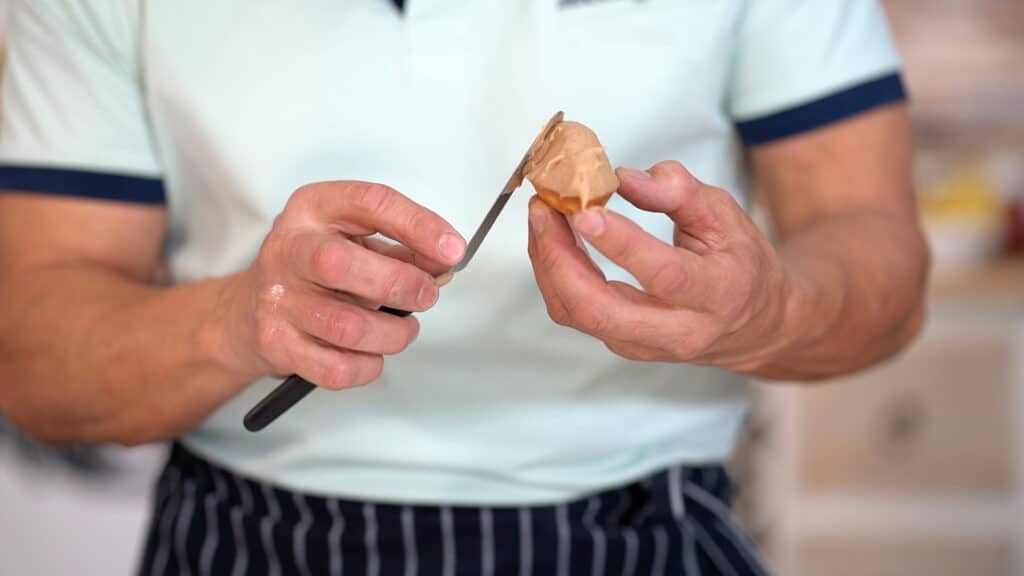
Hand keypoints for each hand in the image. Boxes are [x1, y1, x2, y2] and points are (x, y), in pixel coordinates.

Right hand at [217, 181, 465, 388]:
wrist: (245, 311)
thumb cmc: (312, 270)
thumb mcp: (353, 239)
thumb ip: (402, 246)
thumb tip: (446, 257)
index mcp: (312, 209)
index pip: (369, 203)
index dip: (418, 225)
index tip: (452, 249)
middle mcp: (288, 249)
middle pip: (341, 264)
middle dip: (399, 284)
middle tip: (426, 295)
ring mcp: (277, 298)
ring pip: (346, 326)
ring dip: (393, 334)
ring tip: (403, 329)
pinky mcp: (276, 343)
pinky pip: (337, 368)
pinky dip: (369, 365)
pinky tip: (372, 352)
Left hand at [527, 161, 792, 370]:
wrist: (754, 326)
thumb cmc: (739, 264)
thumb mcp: (725, 215)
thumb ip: (678, 192)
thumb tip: (624, 178)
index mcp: (718, 293)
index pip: (663, 275)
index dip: (620, 244)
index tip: (585, 210)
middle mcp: (679, 329)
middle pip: (602, 310)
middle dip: (560, 259)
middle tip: (545, 209)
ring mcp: (644, 344)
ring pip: (578, 314)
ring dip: (549, 263)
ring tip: (542, 216)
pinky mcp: (621, 343)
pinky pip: (574, 313)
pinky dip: (554, 274)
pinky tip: (552, 239)